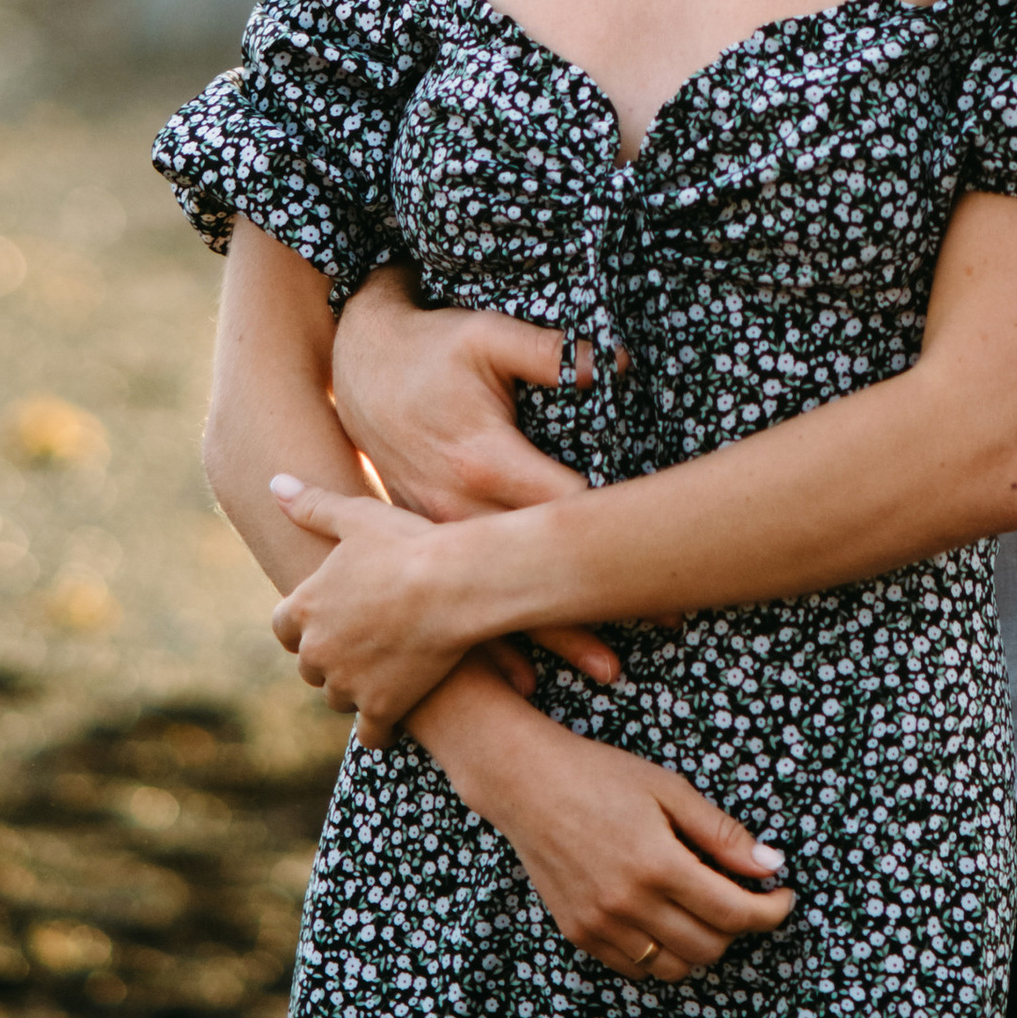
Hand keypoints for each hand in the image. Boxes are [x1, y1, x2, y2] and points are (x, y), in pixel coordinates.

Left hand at [268, 477, 487, 743]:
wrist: (453, 585)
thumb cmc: (408, 543)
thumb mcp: (358, 516)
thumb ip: (312, 505)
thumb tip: (273, 482)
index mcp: (305, 606)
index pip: (283, 627)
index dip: (302, 624)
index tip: (326, 618)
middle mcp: (317, 650)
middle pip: (310, 665)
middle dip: (330, 657)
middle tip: (361, 643)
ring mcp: (347, 683)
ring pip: (338, 697)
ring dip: (354, 688)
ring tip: (382, 672)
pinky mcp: (381, 707)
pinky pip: (371, 733)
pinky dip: (380, 727)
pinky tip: (395, 718)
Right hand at [330, 276, 619, 686]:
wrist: (359, 366)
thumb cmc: (433, 349)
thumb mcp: (489, 337)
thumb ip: (550, 352)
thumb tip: (613, 362)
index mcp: (482, 460)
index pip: (560, 512)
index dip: (608, 546)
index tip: (657, 572)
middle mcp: (455, 508)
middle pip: (529, 576)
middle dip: (586, 615)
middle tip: (646, 647)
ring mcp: (431, 533)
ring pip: (490, 603)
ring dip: (546, 640)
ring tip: (604, 672)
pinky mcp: (417, 542)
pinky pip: (450, 605)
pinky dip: (484, 646)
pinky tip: (521, 681)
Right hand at [461, 711, 793, 981]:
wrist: (529, 785)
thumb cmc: (603, 776)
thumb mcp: (670, 790)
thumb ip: (722, 834)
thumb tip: (772, 866)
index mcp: (658, 865)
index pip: (733, 913)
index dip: (771, 912)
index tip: (786, 897)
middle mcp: (629, 905)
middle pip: (709, 946)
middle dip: (740, 925)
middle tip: (745, 894)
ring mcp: (600, 927)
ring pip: (674, 967)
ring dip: (702, 944)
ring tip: (707, 907)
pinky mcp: (580, 936)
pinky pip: (636, 969)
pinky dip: (662, 953)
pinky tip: (667, 918)